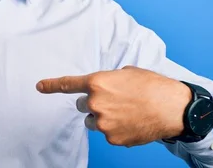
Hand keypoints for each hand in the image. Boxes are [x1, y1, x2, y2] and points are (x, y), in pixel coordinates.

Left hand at [36, 66, 191, 146]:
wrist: (173, 107)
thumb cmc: (152, 86)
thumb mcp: (126, 73)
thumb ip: (108, 80)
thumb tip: (104, 87)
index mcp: (97, 83)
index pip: (68, 84)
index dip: (52, 85)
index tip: (40, 86)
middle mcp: (95, 103)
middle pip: (82, 104)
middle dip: (94, 102)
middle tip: (115, 100)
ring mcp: (103, 123)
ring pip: (94, 120)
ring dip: (104, 117)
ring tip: (126, 112)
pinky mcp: (112, 138)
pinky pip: (107, 133)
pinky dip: (117, 129)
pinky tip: (132, 122)